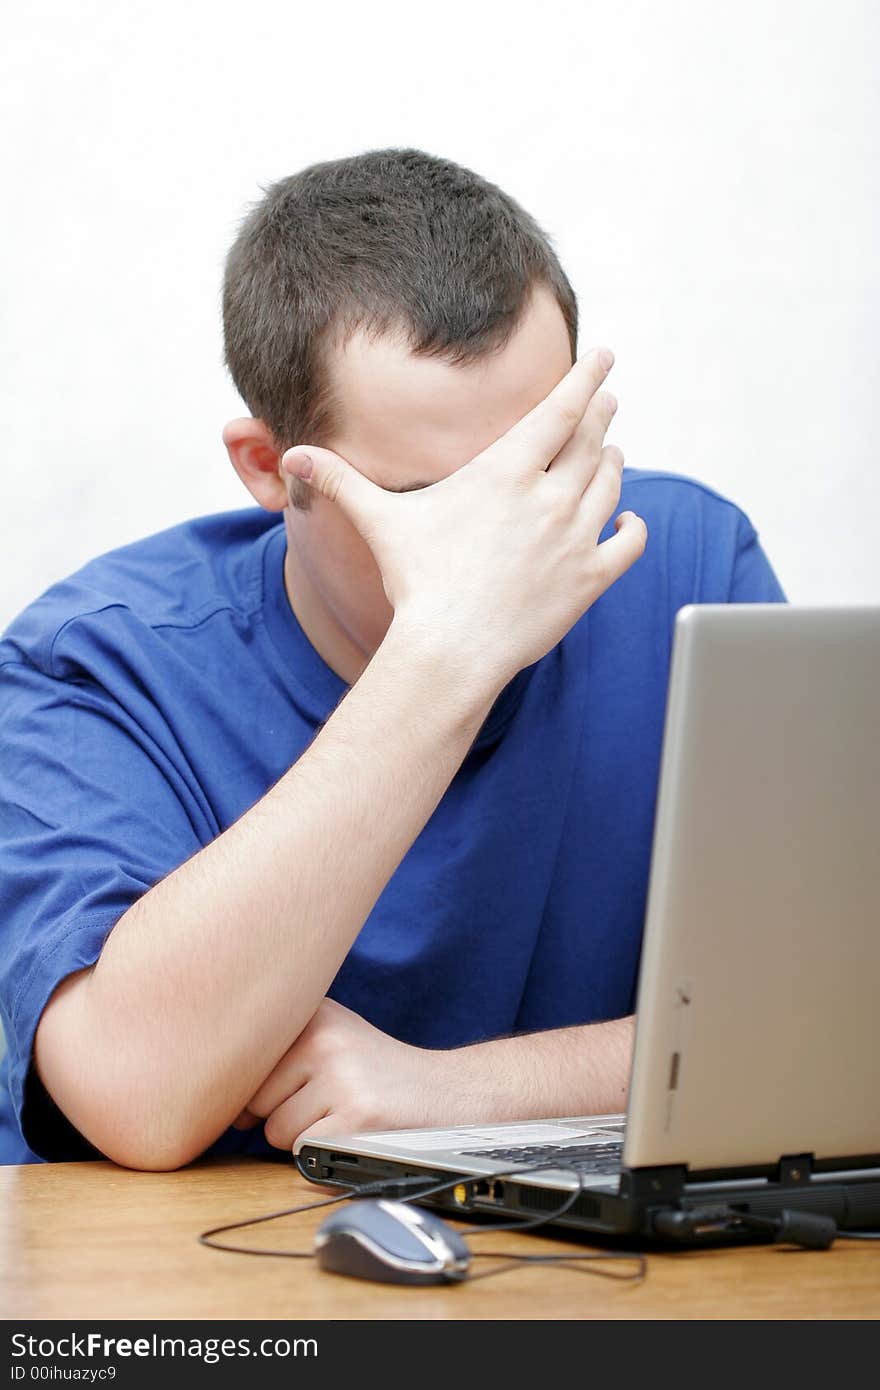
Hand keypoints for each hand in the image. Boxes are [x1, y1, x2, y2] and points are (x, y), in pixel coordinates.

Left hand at [232, 998, 455, 1149]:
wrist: (447, 1093)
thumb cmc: (376, 1074)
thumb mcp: (331, 1037)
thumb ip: (278, 1051)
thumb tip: (219, 1100)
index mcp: (312, 1014)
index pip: (242, 1062)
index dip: (253, 1090)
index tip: (279, 1091)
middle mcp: (324, 1037)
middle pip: (252, 1100)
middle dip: (277, 1115)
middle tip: (323, 1104)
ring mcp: (341, 1076)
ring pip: (274, 1131)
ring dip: (300, 1137)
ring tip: (340, 1115)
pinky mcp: (356, 1117)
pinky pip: (303, 1152)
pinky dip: (322, 1154)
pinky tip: (354, 1131)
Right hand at [280, 347, 646, 688]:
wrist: (451, 650)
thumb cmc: (417, 584)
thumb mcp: (378, 522)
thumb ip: (340, 481)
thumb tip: (291, 457)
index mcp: (507, 472)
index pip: (559, 410)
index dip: (584, 378)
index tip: (602, 357)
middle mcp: (549, 498)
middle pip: (590, 442)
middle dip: (600, 416)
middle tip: (606, 401)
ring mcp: (575, 539)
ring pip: (610, 487)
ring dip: (613, 464)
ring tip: (612, 451)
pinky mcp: (588, 581)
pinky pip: (628, 546)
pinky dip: (633, 529)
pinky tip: (632, 522)